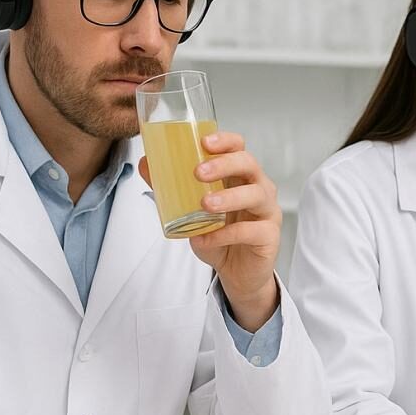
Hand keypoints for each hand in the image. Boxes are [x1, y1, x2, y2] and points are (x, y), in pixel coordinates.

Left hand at [139, 131, 280, 330]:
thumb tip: (146, 164)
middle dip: (224, 165)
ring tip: (204, 206)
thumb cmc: (218, 235)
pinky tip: (205, 239)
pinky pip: (252, 230)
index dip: (226, 141)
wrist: (237, 273)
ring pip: (257, 195)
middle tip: (198, 173)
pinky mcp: (270, 235)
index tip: (204, 142)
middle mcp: (259, 188)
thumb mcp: (190, 211)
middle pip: (250, 164)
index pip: (239, 148)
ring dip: (229, 197)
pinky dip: (226, 234)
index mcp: (240, 176)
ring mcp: (268, 211)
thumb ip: (170, 188)